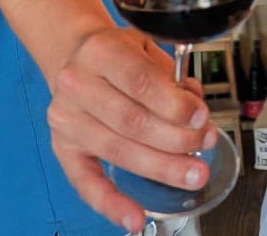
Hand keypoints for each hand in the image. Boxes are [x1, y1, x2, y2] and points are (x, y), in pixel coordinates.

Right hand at [46, 27, 213, 232]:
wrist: (77, 55)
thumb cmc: (117, 55)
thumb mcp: (146, 48)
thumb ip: (172, 78)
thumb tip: (197, 111)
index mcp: (100, 51)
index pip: (140, 82)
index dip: (174, 104)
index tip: (200, 117)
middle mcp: (77, 84)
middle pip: (132, 121)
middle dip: (176, 139)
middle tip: (203, 144)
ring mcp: (67, 118)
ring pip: (118, 151)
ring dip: (161, 167)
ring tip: (191, 173)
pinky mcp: (63, 147)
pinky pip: (85, 183)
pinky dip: (111, 204)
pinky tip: (134, 218)